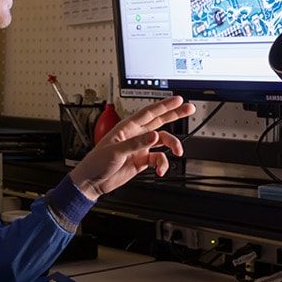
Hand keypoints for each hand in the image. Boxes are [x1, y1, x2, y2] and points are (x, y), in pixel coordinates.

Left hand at [69, 96, 195, 200]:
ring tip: (178, 151)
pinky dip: (162, 164)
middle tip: (190, 108)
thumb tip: (154, 136)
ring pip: (162, 141)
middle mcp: (136, 135)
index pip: (149, 112)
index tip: (178, 100)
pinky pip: (158, 159)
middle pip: (160, 121)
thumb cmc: (96, 162)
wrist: (92, 181)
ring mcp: (140, 147)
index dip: (164, 105)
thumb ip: (136, 143)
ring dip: (173, 145)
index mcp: (127, 127)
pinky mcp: (142, 160)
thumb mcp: (115, 151)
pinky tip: (161, 170)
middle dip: (175, 114)